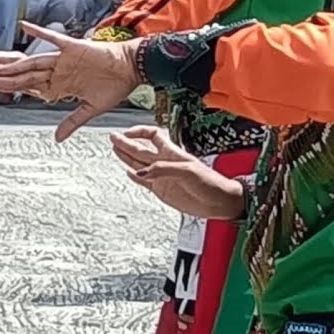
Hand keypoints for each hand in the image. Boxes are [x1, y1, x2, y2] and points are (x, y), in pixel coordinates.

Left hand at [0, 22, 140, 140]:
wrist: (130, 69)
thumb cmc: (113, 87)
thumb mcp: (89, 109)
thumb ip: (72, 123)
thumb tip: (57, 139)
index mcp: (60, 85)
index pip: (31, 86)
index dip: (13, 87)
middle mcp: (58, 71)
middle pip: (25, 72)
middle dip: (4, 73)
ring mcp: (63, 59)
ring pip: (33, 60)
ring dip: (14, 64)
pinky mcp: (73, 47)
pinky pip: (53, 38)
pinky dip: (40, 33)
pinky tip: (24, 27)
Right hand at [109, 126, 244, 219]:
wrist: (219, 202)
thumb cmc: (210, 183)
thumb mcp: (186, 171)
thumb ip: (161, 170)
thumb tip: (140, 172)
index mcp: (172, 152)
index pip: (152, 135)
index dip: (139, 132)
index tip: (126, 133)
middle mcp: (164, 162)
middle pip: (140, 149)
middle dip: (126, 143)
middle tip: (113, 138)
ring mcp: (162, 176)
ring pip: (139, 163)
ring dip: (127, 156)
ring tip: (115, 149)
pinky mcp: (162, 190)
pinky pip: (144, 181)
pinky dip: (134, 176)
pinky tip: (129, 172)